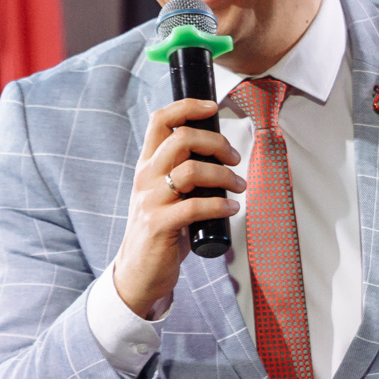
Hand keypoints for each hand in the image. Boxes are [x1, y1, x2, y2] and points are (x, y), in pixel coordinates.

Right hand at [112, 99, 243, 316]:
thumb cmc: (162, 230)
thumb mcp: (166, 193)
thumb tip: (221, 154)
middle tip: (235, 159)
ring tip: (240, 186)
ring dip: (225, 176)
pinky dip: (220, 205)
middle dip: (217, 143)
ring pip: (192, 170)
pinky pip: (195, 206)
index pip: (160, 120)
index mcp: (147, 164)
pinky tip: (232, 209)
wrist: (138, 271)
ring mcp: (150, 200)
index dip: (187, 107)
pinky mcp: (159, 225)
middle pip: (182, 139)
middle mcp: (145, 177)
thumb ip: (184, 172)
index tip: (213, 107)